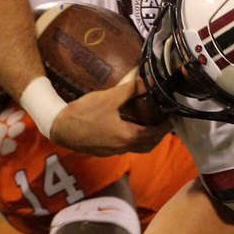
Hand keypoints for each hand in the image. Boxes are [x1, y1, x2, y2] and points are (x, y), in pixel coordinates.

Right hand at [50, 78, 170, 155]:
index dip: (165, 127)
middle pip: (147, 145)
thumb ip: (129, 90)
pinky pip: (126, 147)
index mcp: (127, 137)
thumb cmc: (85, 113)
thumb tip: (146, 82)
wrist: (60, 128)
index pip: (153, 134)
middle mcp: (122, 148)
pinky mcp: (104, 151)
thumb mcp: (109, 98)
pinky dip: (134, 139)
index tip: (172, 119)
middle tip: (164, 122)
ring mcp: (112, 151)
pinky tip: (130, 127)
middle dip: (158, 135)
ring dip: (147, 139)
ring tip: (150, 124)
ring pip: (136, 148)